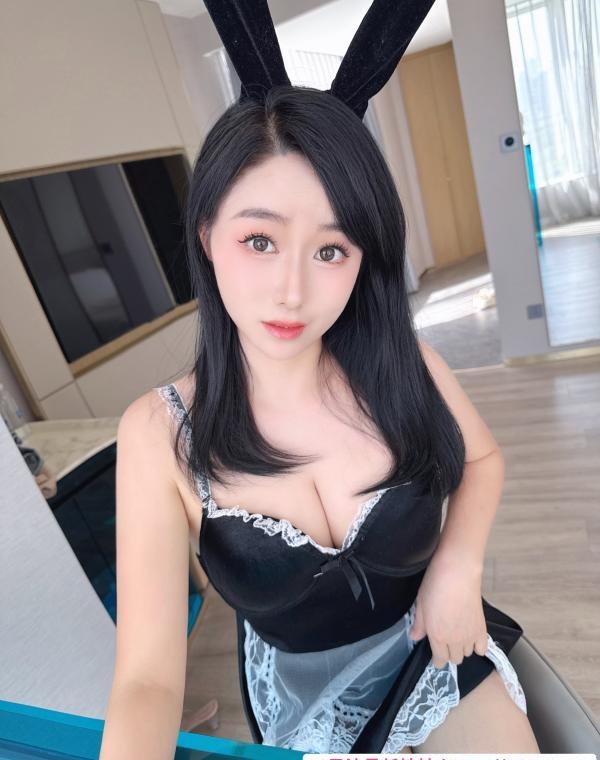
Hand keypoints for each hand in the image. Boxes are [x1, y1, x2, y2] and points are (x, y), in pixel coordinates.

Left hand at [408, 553, 488, 667]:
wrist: (457, 572)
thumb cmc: (435, 584)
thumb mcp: (420, 603)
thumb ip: (418, 624)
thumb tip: (414, 638)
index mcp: (437, 635)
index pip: (440, 660)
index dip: (437, 660)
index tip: (436, 655)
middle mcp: (454, 640)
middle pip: (455, 659)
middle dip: (449, 653)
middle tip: (445, 640)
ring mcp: (470, 635)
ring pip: (467, 653)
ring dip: (462, 648)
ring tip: (458, 635)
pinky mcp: (482, 627)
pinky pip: (482, 648)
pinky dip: (478, 646)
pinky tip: (472, 637)